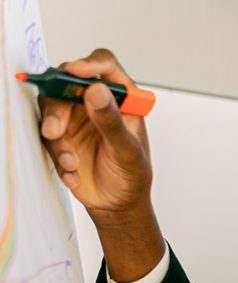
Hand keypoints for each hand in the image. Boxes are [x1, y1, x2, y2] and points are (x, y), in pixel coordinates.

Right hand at [37, 49, 163, 280]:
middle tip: (56, 131)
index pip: (105, 65)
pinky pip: (46, 135)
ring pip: (50, 106)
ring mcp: (76, 117)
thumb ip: (112, 122)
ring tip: (71, 161)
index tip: (76, 72)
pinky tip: (73, 172)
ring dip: (55, 135)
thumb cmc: (132, 175)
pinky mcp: (61, 134)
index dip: (89, 63)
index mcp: (122, 99)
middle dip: (57, 106)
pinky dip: (57, 155)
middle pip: (66, 82)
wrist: (118, 204)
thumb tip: (96, 91)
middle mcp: (96, 102)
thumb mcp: (128, 151)